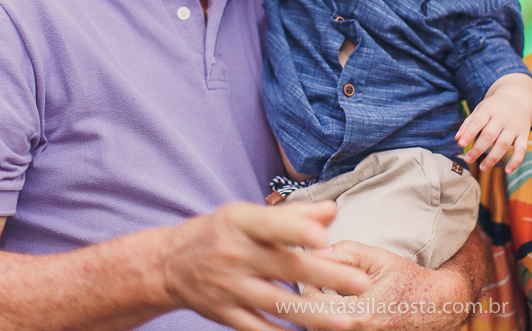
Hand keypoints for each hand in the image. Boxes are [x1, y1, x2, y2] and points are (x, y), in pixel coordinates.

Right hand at [160, 201, 370, 330]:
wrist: (170, 263)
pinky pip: (259, 329)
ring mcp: (230, 288)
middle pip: (285, 267)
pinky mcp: (225, 314)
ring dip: (314, 315)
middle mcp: (236, 255)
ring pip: (277, 304)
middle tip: (361, 283)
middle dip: (326, 276)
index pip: (272, 225)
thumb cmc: (221, 233)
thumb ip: (293, 215)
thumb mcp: (248, 214)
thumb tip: (333, 211)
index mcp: (242, 224)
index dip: (297, 230)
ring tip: (346, 321)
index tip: (325, 238)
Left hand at [301, 241, 473, 330]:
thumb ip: (347, 253)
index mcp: (359, 315)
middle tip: (314, 285)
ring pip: (322, 330)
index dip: (307, 284)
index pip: (310, 302)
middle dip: (308, 302)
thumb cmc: (407, 280)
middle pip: (311, 322)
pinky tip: (336, 310)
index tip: (312, 273)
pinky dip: (332, 322)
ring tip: (324, 297)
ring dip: (319, 315)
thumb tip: (315, 251)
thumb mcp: (380, 259)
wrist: (438, 307)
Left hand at [455, 73, 531, 172]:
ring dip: (493, 158)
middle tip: (468, 159)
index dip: (469, 133)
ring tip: (482, 168)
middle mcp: (503, 117)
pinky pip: (521, 149)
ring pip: (504, 144)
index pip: (478, 121)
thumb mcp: (480, 110)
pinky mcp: (524, 134)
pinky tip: (507, 171)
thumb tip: (457, 139)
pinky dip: (515, 161)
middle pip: (489, 135)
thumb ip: (468, 124)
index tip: (461, 144)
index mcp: (489, 109)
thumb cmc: (494, 108)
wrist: (518, 99)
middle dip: (478, 149)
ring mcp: (514, 126)